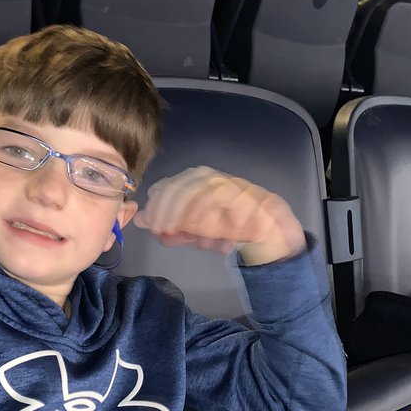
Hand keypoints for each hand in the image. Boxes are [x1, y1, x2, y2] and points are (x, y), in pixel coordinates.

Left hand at [132, 166, 306, 264]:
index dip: (157, 204)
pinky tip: (210, 231)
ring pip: (200, 189)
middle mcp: (209, 177)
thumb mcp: (196, 231)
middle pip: (180, 185)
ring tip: (181, 232)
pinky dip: (213, 215)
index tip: (151, 226)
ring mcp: (227, 183)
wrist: (269, 230)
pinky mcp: (244, 193)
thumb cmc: (228, 227)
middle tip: (162, 229)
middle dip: (168, 208)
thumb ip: (172, 227)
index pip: (168, 185)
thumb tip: (141, 221)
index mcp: (194, 183)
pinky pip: (223, 199)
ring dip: (187, 212)